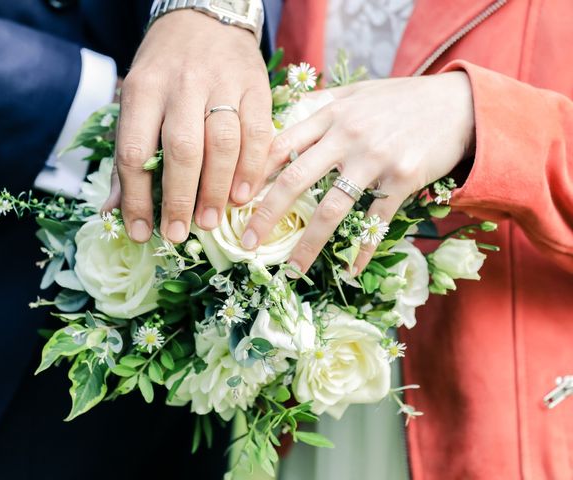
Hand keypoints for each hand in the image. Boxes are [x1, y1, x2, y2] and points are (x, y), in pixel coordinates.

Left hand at [104, 10, 272, 243]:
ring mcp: (221, 84)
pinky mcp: (254, 86)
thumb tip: (112, 212)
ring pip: (222, 144)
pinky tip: (243, 195)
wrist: (204, 19)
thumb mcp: (136, 101)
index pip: (135, 151)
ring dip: (217, 189)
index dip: (137, 198)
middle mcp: (181, 85)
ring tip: (211, 222)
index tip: (142, 232)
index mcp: (143, 90)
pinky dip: (251, 168)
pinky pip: (256, 133)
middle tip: (179, 233)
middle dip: (180, 198)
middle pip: (182, 149)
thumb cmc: (165, 70)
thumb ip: (127, 156)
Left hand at [242, 72, 474, 275]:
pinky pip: (376, 220)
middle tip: (246, 243)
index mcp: (330, 114)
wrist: (456, 104)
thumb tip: (284, 116)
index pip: (280, 145)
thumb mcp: (356, 93)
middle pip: (295, 179)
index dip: (254, 174)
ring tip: (293, 269)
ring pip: (331, 208)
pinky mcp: (402, 178)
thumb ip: (321, 105)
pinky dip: (362, 248)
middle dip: (266, 215)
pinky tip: (350, 269)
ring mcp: (375, 158)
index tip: (233, 200)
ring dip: (308, 244)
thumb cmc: (401, 100)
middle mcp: (347, 136)